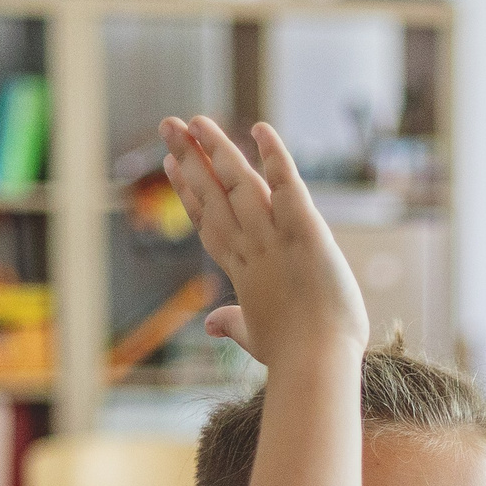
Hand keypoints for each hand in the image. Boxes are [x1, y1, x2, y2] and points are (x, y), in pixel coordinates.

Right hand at [159, 115, 368, 365]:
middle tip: (169, 124)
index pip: (209, 222)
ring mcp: (275, 239)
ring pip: (240, 185)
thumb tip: (210, 325)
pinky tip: (261, 129)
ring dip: (217, 149)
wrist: (316, 364)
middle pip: (214, 195)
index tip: (169, 164)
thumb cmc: (293, 356)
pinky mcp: (306, 233)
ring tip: (195, 120)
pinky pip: (287, 187)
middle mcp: (252, 249)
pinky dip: (275, 158)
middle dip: (190, 157)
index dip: (188, 191)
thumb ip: (231, 323)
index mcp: (241, 271)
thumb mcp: (255, 337)